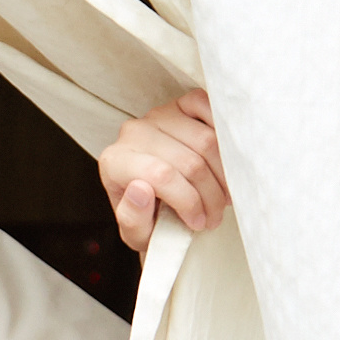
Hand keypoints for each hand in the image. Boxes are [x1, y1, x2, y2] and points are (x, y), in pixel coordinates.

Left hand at [99, 90, 225, 249]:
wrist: (161, 205)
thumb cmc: (148, 221)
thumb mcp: (137, 235)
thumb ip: (132, 219)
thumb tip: (139, 189)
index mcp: (115, 162)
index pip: (160, 175)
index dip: (188, 201)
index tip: (198, 223)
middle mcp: (133, 132)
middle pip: (189, 161)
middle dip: (210, 195)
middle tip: (215, 217)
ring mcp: (158, 115)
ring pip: (206, 140)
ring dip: (224, 175)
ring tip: (222, 198)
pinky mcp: (180, 105)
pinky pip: (206, 106)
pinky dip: (222, 132)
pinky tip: (224, 162)